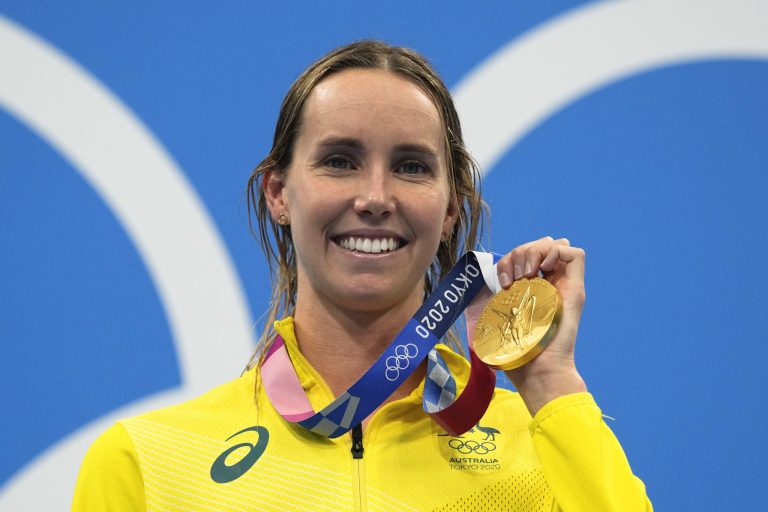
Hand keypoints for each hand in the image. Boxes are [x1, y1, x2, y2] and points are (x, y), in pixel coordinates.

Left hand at [496, 236, 587, 415]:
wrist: (538, 371)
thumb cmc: (517, 353)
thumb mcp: (500, 320)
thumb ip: (496, 303)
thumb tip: (483, 288)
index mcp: (533, 290)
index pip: (526, 256)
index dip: (510, 259)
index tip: (503, 282)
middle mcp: (551, 285)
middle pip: (540, 245)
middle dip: (521, 253)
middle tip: (515, 278)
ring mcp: (565, 286)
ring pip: (555, 244)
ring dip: (535, 252)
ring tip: (527, 275)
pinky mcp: (577, 290)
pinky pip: (575, 254)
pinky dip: (556, 253)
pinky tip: (543, 271)